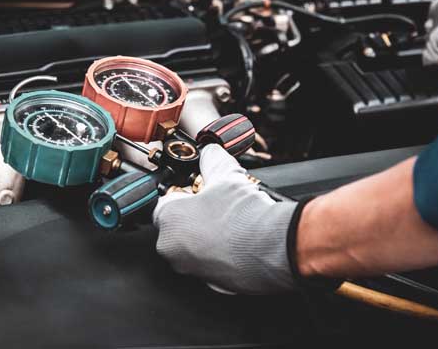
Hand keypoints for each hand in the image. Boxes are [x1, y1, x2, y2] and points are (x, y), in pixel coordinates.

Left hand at [153, 144, 297, 293]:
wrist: (273, 247)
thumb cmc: (245, 214)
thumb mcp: (225, 174)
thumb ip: (211, 160)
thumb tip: (210, 153)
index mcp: (167, 220)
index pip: (164, 201)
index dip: (184, 192)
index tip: (198, 189)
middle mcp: (172, 249)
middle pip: (178, 225)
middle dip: (195, 215)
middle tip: (217, 204)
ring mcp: (191, 269)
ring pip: (194, 246)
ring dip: (208, 235)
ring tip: (231, 222)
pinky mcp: (212, 284)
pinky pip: (211, 264)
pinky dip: (221, 254)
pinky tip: (238, 241)